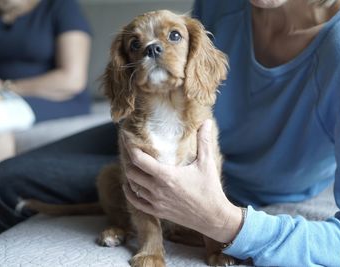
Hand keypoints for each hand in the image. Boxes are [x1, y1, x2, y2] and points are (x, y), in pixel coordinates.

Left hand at [122, 120, 242, 242]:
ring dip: (130, 175)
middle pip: (131, 172)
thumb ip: (204, 141)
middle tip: (131, 150)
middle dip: (128, 160)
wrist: (213, 217)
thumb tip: (207, 122)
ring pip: (132, 187)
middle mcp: (157, 189)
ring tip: (132, 165)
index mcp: (166, 176)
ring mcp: (156, 202)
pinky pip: (136, 203)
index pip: (139, 160)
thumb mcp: (207, 163)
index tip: (127, 138)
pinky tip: (130, 186)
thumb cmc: (210, 189)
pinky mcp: (158, 212)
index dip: (130, 147)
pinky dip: (130, 193)